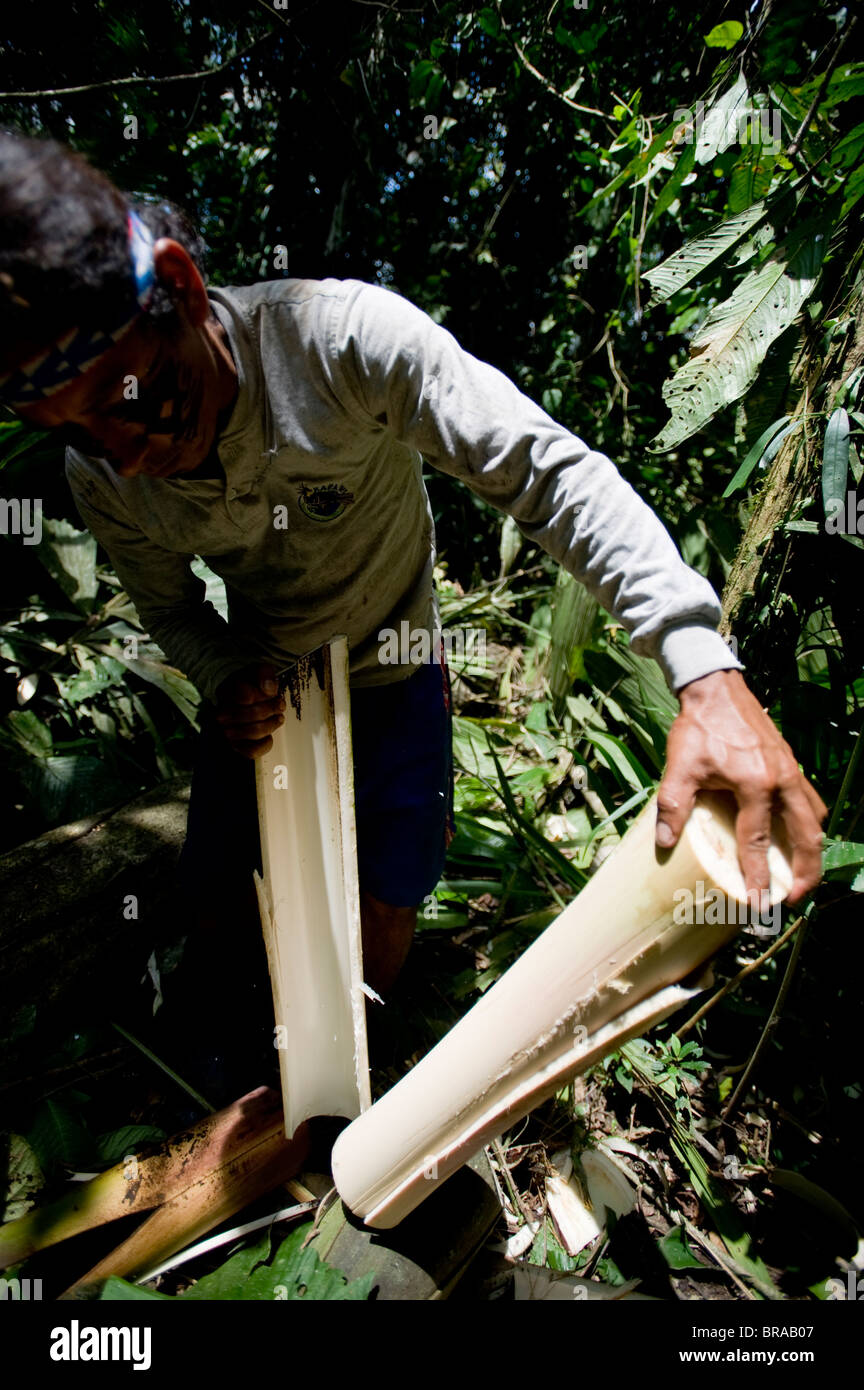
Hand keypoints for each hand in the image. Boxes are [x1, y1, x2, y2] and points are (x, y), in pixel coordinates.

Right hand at [214, 662, 284, 758]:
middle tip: (280, 704)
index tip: (273, 693)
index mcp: (225, 692)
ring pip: (255, 732)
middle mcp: (221, 714)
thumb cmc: (252, 686)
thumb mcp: (259, 671)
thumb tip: (268, 688)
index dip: (264, 695)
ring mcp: (227, 732)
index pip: (246, 696)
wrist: (244, 700)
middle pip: (254, 714)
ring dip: (272, 724)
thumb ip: (264, 674)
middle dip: (272, 708)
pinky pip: (253, 750)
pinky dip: (265, 743)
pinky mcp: (237, 747)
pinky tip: (268, 735)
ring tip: (278, 717)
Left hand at [655, 669, 826, 904]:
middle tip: (794, 898)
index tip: (760, 903)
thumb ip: (673, 805)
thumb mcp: (680, 766)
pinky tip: (800, 834)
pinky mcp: (791, 764)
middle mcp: (782, 781)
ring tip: (802, 873)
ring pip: (814, 819)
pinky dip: (810, 823)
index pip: (758, 841)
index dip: (757, 875)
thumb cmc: (699, 728)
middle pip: (805, 836)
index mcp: (755, 784)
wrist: (716, 690)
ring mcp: (791, 771)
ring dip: (812, 849)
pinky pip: (810, 801)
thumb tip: (664, 842)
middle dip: (805, 872)